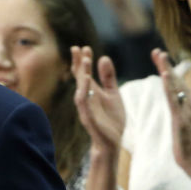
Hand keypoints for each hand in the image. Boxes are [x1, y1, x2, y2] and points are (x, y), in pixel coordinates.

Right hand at [70, 45, 124, 159]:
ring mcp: (86, 108)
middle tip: (77, 48)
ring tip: (85, 60)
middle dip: (78, 63)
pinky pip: (84, 103)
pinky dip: (84, 92)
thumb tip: (104, 57)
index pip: (85, 73)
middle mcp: (86, 98)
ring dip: (82, 74)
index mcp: (92, 92)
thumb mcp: (113, 94)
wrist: (112, 142)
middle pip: (80, 78)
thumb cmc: (111, 119)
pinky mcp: (89, 118)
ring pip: (81, 88)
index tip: (85, 47)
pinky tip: (86, 81)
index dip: (84, 60)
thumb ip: (108, 78)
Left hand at [153, 50, 190, 189]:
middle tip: (157, 51)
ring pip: (176, 87)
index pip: (178, 82)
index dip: (168, 69)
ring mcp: (187, 111)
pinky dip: (169, 87)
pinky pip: (174, 100)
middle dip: (166, 65)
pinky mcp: (181, 119)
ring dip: (167, 70)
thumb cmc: (188, 144)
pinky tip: (163, 76)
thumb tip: (178, 98)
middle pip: (177, 80)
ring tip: (159, 56)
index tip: (159, 56)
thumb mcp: (184, 122)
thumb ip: (181, 109)